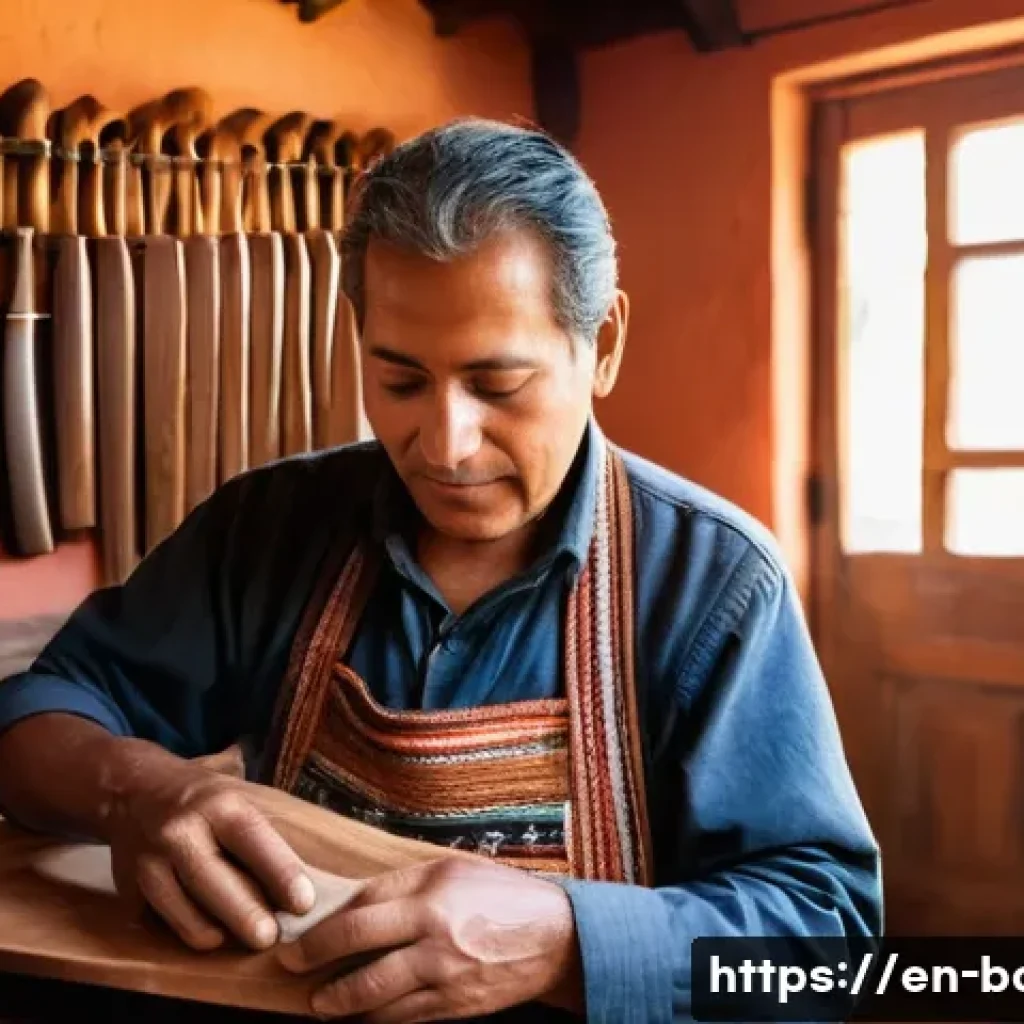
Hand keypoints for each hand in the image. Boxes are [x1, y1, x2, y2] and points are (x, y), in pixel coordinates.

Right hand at [103, 740, 315, 951]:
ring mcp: (149, 861)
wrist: (134, 791)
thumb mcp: (236, 798)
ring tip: (241, 939)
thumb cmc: (203, 800)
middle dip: (247, 916)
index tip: (304, 903)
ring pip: (184, 911)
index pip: (253, 838)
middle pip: (214, 881)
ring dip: (216, 933)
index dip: (281, 872)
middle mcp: (180, 830)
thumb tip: (304, 883)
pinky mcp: (127, 888)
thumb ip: (262, 834)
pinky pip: (161, 921)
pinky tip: (208, 929)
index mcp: (218, 804)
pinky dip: (187, 931)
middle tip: (270, 938)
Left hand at [278, 857, 583, 1021]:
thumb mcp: (447, 871)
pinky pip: (403, 1021)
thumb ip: (396, 886)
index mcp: (430, 900)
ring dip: (340, 1007)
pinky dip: (376, 1021)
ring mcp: (444, 981)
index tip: (293, 944)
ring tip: (322, 1004)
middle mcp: (433, 942)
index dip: (317, 936)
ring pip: (376, 1004)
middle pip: (359, 965)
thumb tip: (347, 905)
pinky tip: (360, 1016)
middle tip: (295, 974)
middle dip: (318, 975)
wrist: (553, 937)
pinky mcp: (454, 1010)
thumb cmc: (497, 893)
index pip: (357, 920)